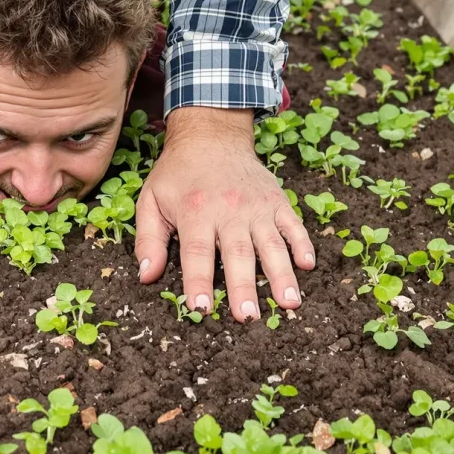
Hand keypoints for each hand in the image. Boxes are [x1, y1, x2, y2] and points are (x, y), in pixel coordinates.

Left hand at [134, 107, 314, 321]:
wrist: (211, 135)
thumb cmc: (177, 174)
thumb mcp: (151, 201)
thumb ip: (148, 240)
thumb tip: (146, 276)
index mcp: (195, 212)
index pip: (197, 253)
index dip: (199, 282)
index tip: (201, 308)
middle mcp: (229, 209)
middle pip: (237, 254)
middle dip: (243, 287)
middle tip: (247, 317)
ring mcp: (256, 206)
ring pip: (271, 244)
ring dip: (280, 275)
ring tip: (288, 303)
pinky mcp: (277, 201)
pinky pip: (293, 225)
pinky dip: (302, 244)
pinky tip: (307, 266)